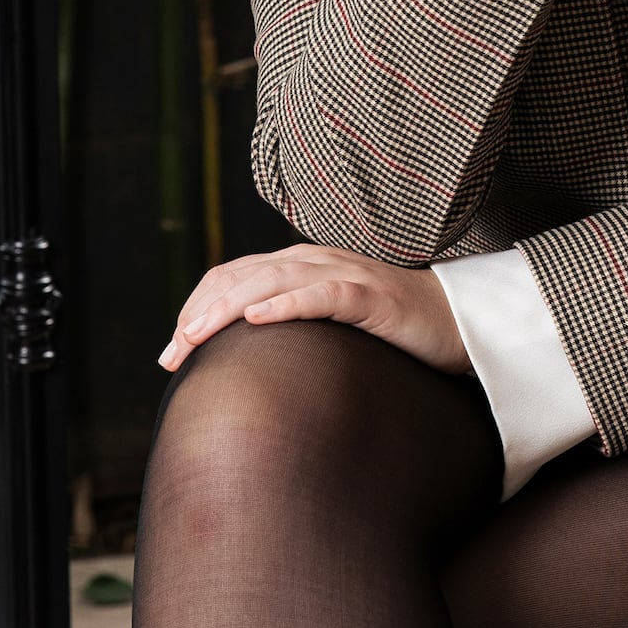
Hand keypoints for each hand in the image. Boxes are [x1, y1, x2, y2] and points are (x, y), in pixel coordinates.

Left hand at [158, 244, 470, 374]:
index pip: (231, 277)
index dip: (195, 309)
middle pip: (241, 276)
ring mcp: (344, 274)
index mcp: (300, 267)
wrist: (457, 323)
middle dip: (199, 313)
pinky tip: (257, 319)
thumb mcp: (327, 326)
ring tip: (195, 336)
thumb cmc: (391, 331)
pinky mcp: (371, 295)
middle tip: (171, 355)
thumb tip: (237, 365)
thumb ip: (289, 329)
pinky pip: (322, 293)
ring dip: (227, 307)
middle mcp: (315, 261)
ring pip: (271, 280)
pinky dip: (286, 304)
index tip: (170, 354)